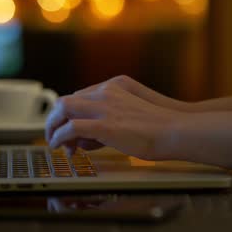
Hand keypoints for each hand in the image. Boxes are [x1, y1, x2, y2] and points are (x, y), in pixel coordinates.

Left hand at [45, 80, 186, 159]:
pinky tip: (61, 146)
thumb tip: (92, 138)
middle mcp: (106, 91)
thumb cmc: (162, 127)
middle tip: (54, 135)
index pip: (80, 96)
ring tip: (54, 142)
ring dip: (54, 126)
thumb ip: (112, 119)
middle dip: (56, 119)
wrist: (177, 130)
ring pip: (64, 109)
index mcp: (115, 85)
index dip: (71, 113)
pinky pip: (71, 128)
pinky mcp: (104, 125)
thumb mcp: (133, 114)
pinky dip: (60, 137)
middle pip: (67, 100)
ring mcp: (104, 107)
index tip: (68, 128)